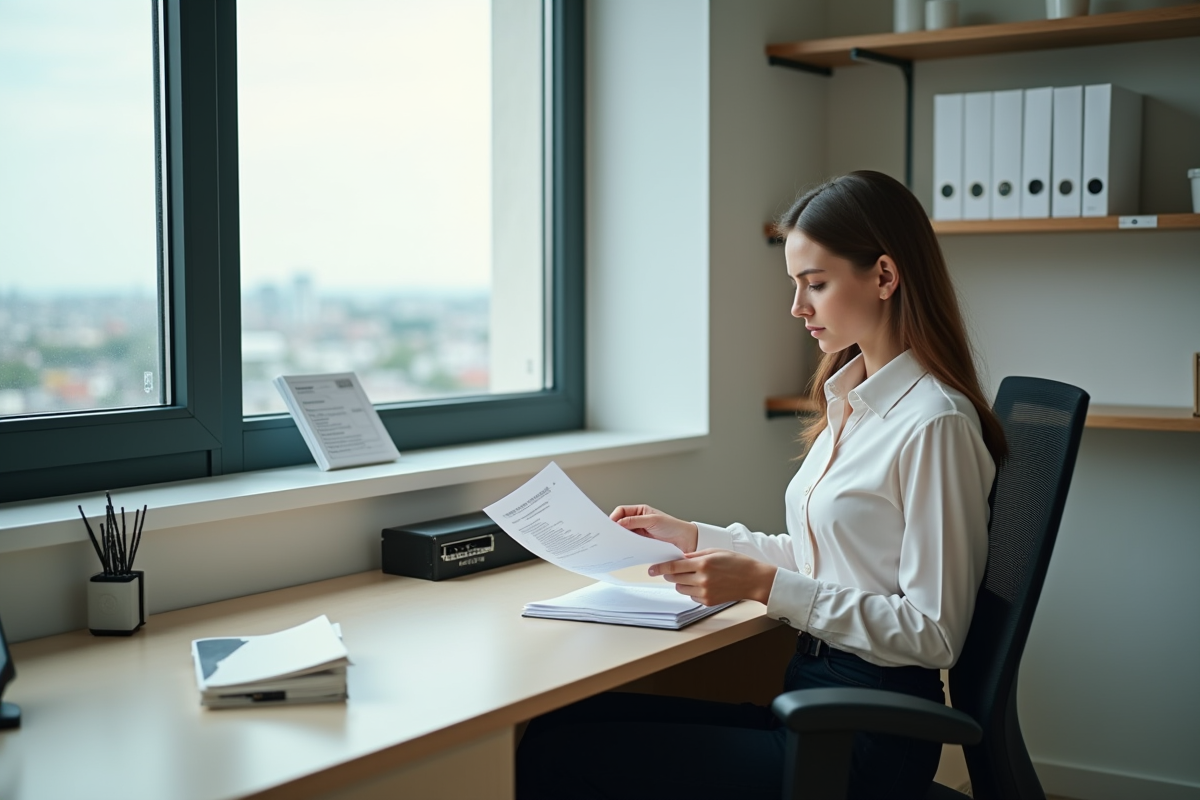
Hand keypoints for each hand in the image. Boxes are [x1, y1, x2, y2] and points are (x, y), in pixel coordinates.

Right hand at [610, 504, 698, 552]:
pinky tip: (625, 548)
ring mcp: (640, 532)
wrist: (685, 541)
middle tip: (610, 535)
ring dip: (620, 537)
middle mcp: (638, 521)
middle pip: (621, 522)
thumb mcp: (653, 521)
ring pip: (624, 533)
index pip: (622, 511)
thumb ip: (635, 521)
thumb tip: (619, 523)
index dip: (614, 517)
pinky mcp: (642, 543)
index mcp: (640, 511)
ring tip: (616, 542)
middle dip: (615, 527)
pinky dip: (626, 545)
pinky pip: (630, 543)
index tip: (610, 525)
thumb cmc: (673, 527)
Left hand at [648, 549, 777, 605]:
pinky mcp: (708, 601)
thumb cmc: (737, 562)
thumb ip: (695, 554)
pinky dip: (692, 590)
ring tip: (693, 576)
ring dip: (681, 582)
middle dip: (672, 574)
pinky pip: (691, 596)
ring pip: (681, 588)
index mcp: (703, 563)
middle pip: (675, 578)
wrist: (753, 579)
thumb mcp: (715, 551)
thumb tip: (679, 557)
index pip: (673, 567)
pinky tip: (703, 584)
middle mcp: (702, 579)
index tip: (651, 569)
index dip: (660, 568)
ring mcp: (705, 592)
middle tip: (675, 570)